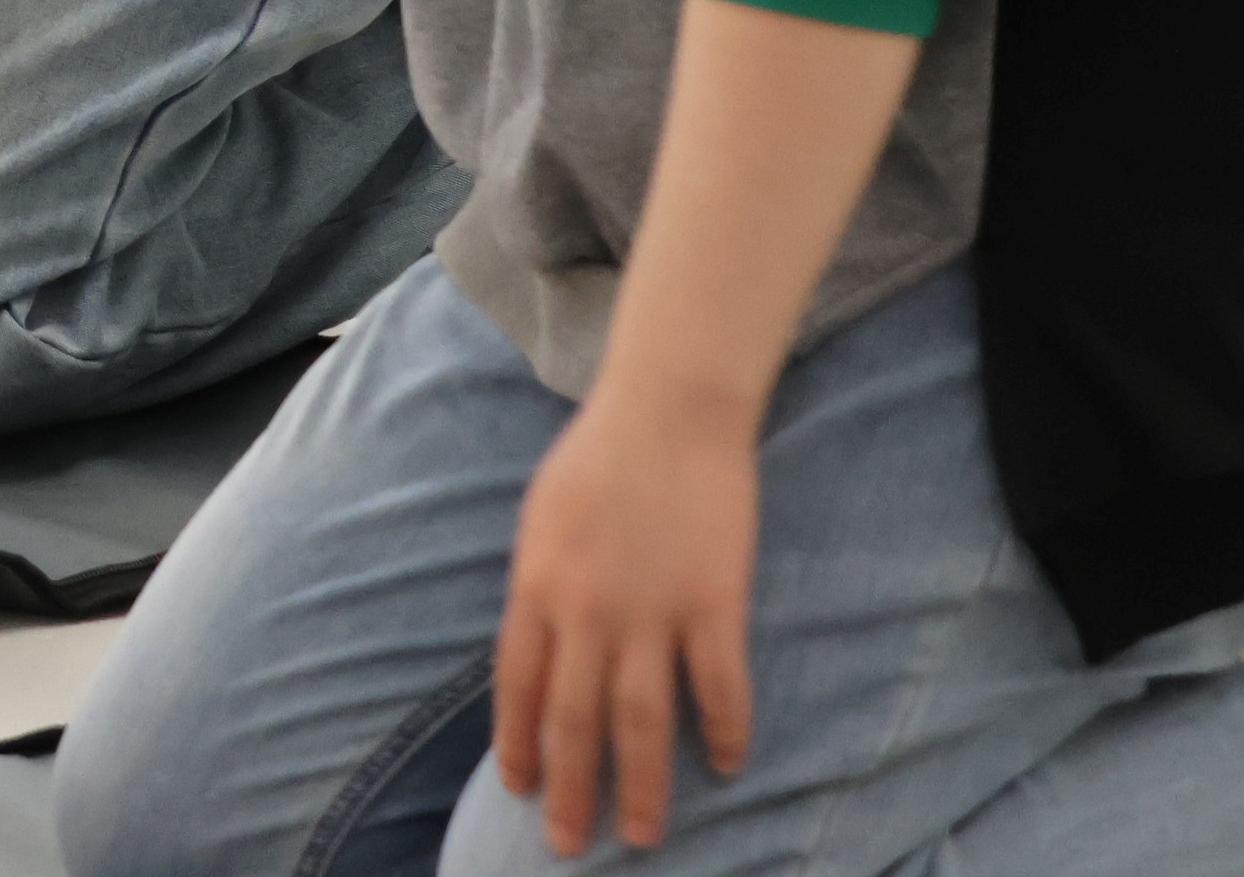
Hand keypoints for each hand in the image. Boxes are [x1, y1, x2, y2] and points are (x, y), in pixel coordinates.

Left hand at [495, 393, 757, 855]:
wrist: (666, 410)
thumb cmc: (596, 458)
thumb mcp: (540, 522)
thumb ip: (538, 588)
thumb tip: (535, 650)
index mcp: (536, 586)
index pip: (515, 685)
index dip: (517, 743)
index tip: (519, 789)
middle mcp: (586, 609)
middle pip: (573, 719)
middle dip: (570, 789)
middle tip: (568, 845)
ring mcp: (651, 610)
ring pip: (642, 720)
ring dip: (640, 785)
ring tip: (640, 835)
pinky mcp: (713, 603)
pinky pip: (718, 685)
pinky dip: (723, 730)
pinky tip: (727, 766)